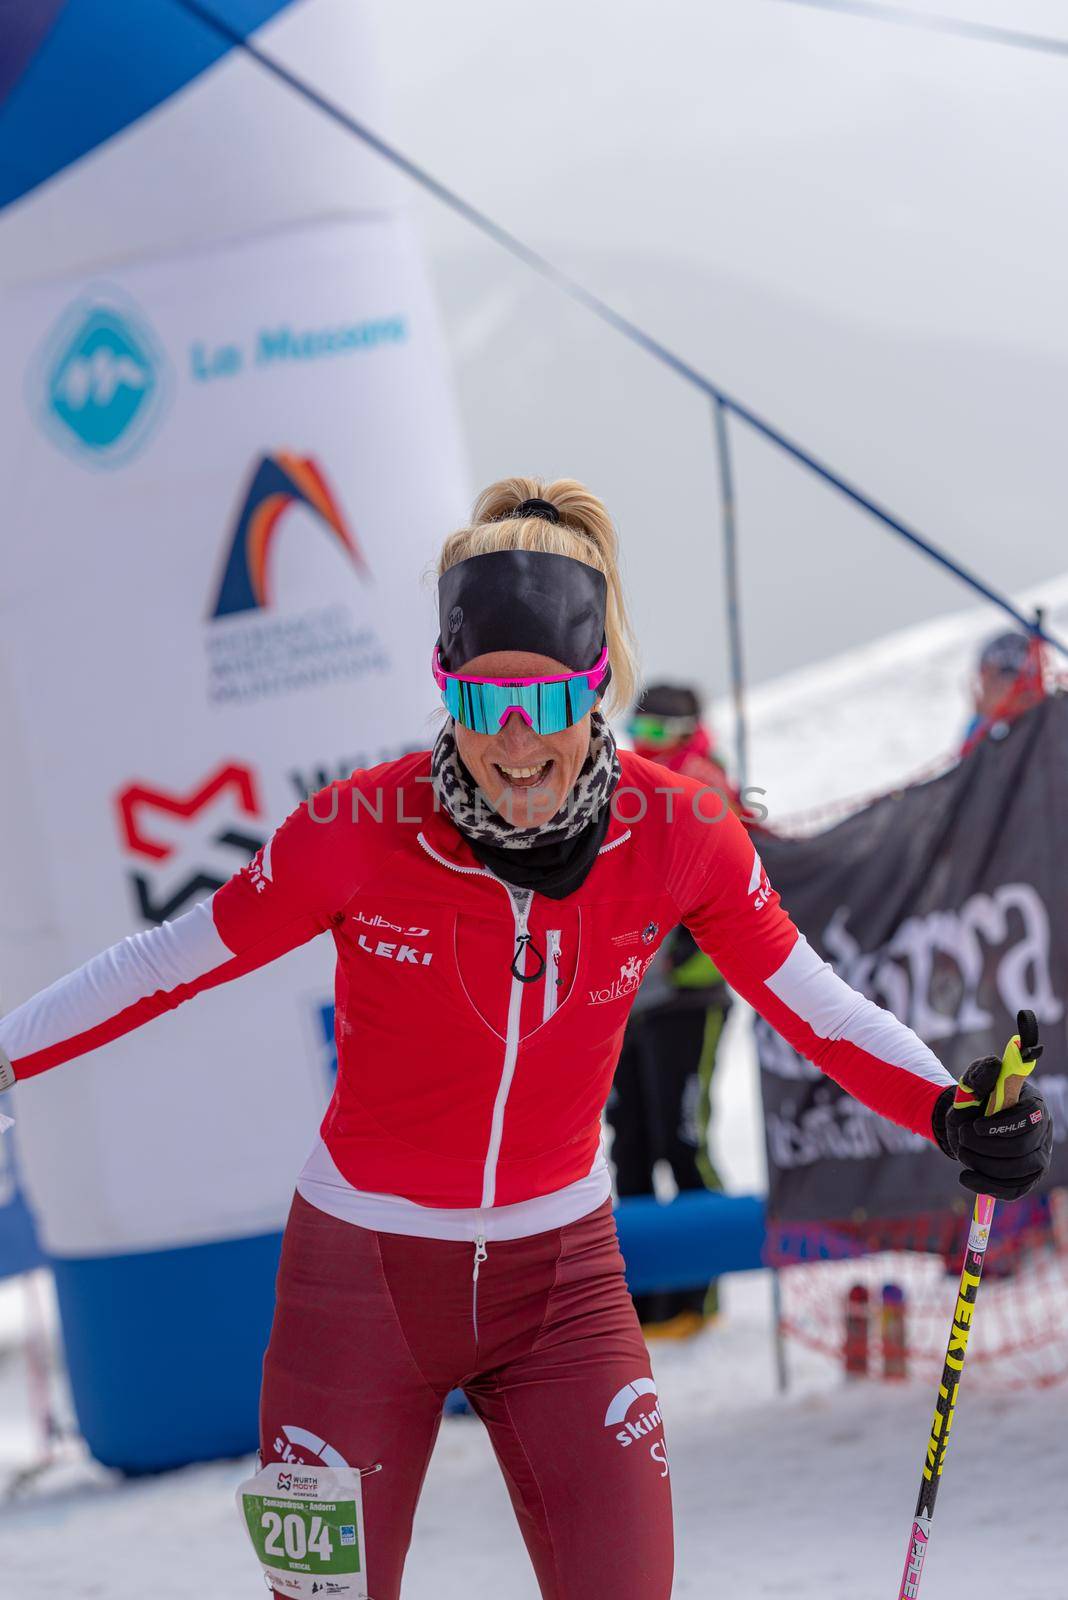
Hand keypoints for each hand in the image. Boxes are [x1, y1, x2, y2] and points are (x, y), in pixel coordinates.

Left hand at [934, 1054, 1052, 1200]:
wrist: (967, 1124)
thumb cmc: (974, 1101)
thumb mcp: (973, 1082)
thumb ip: (981, 1073)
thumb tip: (995, 1065)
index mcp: (1033, 1103)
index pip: (1028, 1118)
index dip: (1001, 1126)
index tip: (974, 1127)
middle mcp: (1041, 1132)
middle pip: (1023, 1148)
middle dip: (987, 1147)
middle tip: (962, 1140)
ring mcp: (1037, 1157)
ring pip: (1019, 1172)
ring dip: (984, 1165)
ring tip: (962, 1153)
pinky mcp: (1027, 1178)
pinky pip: (1014, 1190)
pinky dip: (988, 1187)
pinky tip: (966, 1177)